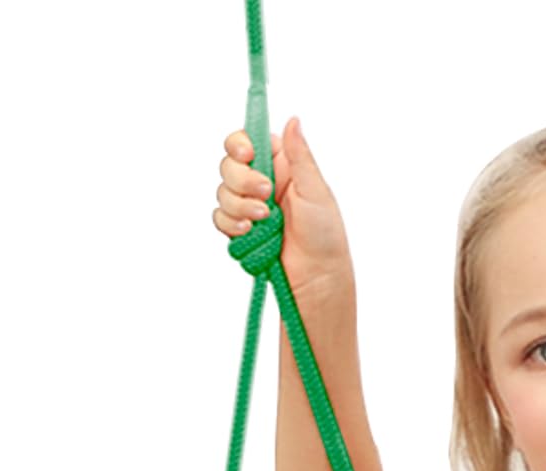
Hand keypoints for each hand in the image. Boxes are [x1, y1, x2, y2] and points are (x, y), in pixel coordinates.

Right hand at [214, 117, 354, 300]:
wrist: (318, 276)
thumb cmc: (325, 235)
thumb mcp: (315, 190)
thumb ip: (299, 155)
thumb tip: (293, 120)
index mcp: (281, 165)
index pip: (247, 141)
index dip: (239, 145)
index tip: (246, 155)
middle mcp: (262, 181)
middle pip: (229, 165)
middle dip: (242, 181)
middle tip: (266, 196)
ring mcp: (250, 206)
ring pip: (222, 192)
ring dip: (239, 206)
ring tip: (264, 221)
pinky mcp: (241, 229)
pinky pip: (220, 218)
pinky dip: (231, 224)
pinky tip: (249, 232)